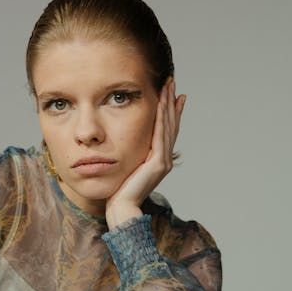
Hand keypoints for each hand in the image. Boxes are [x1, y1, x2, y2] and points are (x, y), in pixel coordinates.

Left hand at [105, 78, 185, 228]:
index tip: (172, 94)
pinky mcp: (158, 162)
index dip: (170, 111)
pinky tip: (161, 104)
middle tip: (172, 82)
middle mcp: (164, 159)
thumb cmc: (119, 191)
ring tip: (169, 86)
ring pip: (168, 126)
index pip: (167, 130)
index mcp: (158, 160)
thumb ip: (130, 155)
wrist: (121, 208)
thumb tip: (123, 144)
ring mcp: (163, 160)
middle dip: (171, 101)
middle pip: (171, 124)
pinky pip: (161, 135)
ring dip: (168, 104)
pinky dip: (162, 118)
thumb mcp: (126, 167)